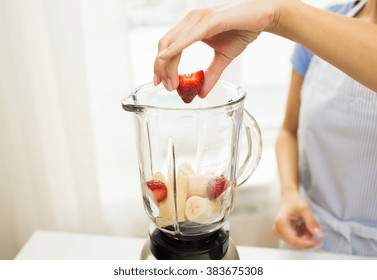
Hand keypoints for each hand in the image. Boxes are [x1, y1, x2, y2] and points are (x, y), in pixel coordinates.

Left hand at [153, 0, 278, 96]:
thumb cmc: (242, 31)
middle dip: (161, 68)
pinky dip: (176, 48)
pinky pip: (189, 37)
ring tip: (170, 83)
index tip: (159, 82)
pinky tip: (166, 57)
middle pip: (164, 45)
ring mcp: (199, 18)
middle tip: (164, 87)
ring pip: (173, 43)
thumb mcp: (223, 58)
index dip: (160, 65)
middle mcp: (190, 20)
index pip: (167, 46)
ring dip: (168, 65)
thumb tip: (201, 94)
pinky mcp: (210, 20)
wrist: (263, 17)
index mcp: (190, 27)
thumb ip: (210, 74)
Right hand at [272, 192, 323, 248]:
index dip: (307, 244)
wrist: (288, 198)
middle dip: (307, 237)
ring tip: (306, 223)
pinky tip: (302, 226)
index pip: (293, 240)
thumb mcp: (305, 209)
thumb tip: (319, 235)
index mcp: (280, 223)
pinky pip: (296, 241)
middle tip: (311, 226)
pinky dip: (303, 235)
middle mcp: (277, 230)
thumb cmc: (294, 201)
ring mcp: (279, 233)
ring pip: (297, 243)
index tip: (318, 243)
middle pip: (296, 243)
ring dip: (305, 235)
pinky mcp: (282, 235)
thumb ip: (311, 222)